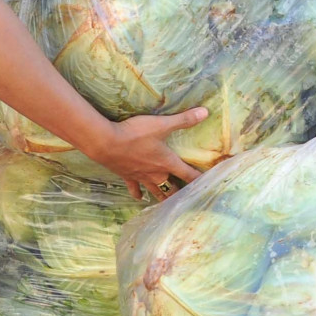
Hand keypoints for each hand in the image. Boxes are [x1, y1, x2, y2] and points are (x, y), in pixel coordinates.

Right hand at [80, 109, 206, 200]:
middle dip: (180, 193)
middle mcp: (155, 174)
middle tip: (188, 198)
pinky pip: (134, 189)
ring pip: (155, 191)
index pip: (188, 174)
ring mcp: (140, 177)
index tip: (209, 186)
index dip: (199, 180)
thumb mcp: (162, 124)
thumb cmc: (136, 133)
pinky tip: (139, 198)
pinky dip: (138, 193)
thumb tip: (206, 112)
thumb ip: (184, 119)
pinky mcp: (127, 176)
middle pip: (172, 188)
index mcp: (167, 163)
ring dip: (162, 197)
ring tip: (168, 203)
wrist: (107, 143)